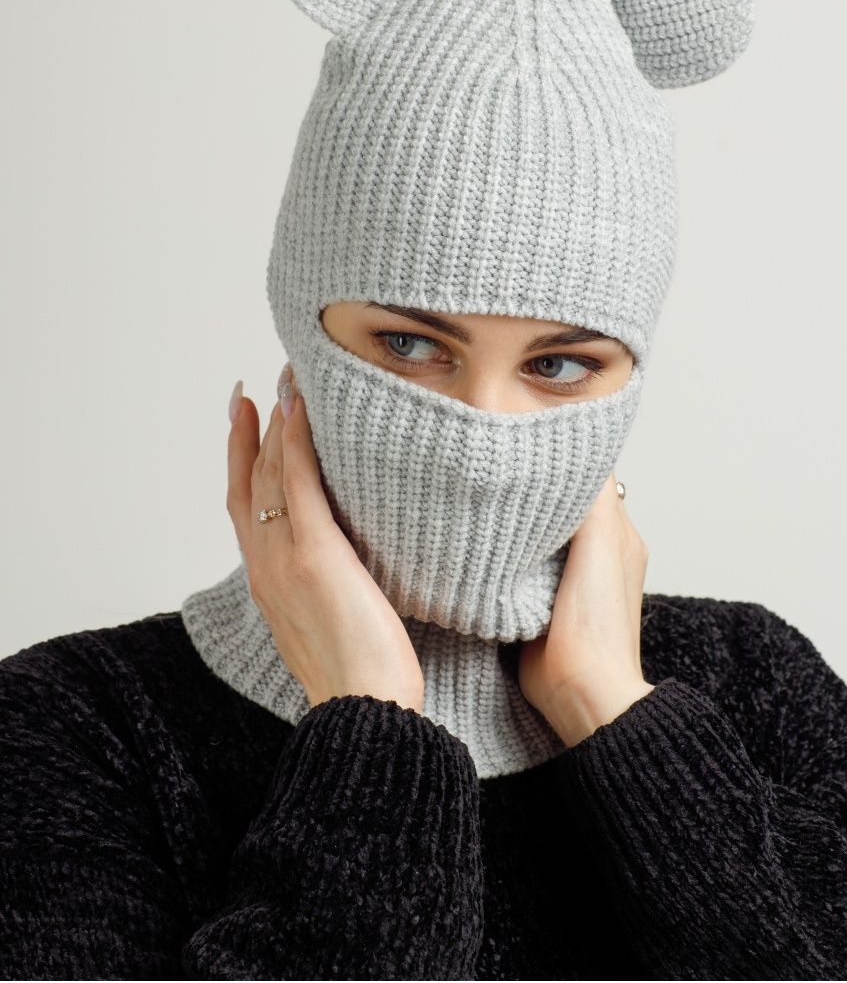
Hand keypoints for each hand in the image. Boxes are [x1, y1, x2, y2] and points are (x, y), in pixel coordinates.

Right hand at [226, 363, 424, 712]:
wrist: (364, 712)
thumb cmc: (361, 678)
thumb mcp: (331, 623)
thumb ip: (325, 586)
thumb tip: (346, 564)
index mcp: (266, 580)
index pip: (242, 504)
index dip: (237, 456)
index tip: (243, 415)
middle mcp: (263, 564)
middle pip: (249, 479)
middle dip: (254, 428)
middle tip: (264, 384)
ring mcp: (283, 558)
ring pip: (267, 473)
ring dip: (276, 421)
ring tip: (286, 380)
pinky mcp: (313, 554)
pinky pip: (297, 484)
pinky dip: (294, 442)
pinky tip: (300, 410)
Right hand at [517, 472, 654, 746]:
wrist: (580, 693)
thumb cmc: (598, 627)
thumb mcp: (603, 545)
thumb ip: (595, 498)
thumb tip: (585, 453)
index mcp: (618, 536)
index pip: (592, 480)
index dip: (566, 462)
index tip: (534, 445)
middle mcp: (596, 554)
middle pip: (563, 505)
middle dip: (537, 490)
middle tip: (504, 471)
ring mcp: (568, 580)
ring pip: (540, 533)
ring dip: (520, 524)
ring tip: (491, 503)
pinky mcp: (540, 602)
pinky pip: (522, 564)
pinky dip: (509, 554)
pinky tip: (490, 547)